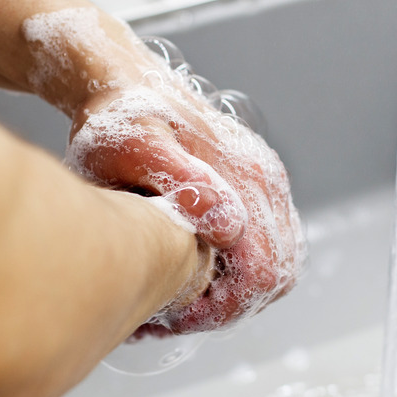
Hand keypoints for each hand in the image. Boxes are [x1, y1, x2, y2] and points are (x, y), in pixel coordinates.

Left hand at [66, 46, 306, 334]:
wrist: (121, 79)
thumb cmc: (119, 116)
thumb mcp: (136, 149)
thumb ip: (186, 183)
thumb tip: (230, 225)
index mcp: (246, 177)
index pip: (264, 271)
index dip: (226, 307)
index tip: (181, 316)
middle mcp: (264, 181)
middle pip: (277, 273)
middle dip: (232, 306)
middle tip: (182, 314)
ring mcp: (262, 183)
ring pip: (278, 262)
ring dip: (238, 291)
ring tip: (190, 297)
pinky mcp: (252, 184)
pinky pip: (267, 243)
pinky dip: (239, 269)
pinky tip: (201, 270)